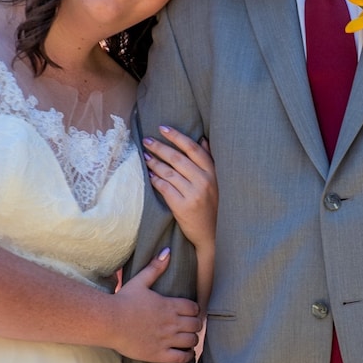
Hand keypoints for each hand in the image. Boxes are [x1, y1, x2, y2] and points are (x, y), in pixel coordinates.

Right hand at [110, 249, 201, 362]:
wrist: (108, 322)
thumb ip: (155, 268)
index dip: (194, 310)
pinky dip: (187, 355)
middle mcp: (171, 323)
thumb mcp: (140, 281)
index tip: (189, 313)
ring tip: (186, 339)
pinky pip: (182, 357)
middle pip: (196, 325)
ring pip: (192, 341)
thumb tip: (168, 251)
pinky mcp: (159, 354)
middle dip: (195, 325)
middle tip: (189, 326)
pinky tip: (184, 353)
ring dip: (192, 340)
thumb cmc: (123, 301)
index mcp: (169, 305)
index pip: (195, 308)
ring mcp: (166, 339)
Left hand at [145, 127, 216, 250]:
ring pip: (168, 172)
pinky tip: (150, 175)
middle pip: (177, 158)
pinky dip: (156, 180)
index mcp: (213, 172)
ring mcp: (194, 194)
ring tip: (145, 157)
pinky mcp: (183, 206)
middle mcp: (204, 181)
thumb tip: (201, 139)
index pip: (192, 148)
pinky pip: (164, 188)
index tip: (162, 128)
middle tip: (146, 141)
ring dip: (154, 162)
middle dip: (159, 147)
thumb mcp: (217, 182)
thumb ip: (209, 160)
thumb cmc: (213, 206)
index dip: (176, 136)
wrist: (212, 234)